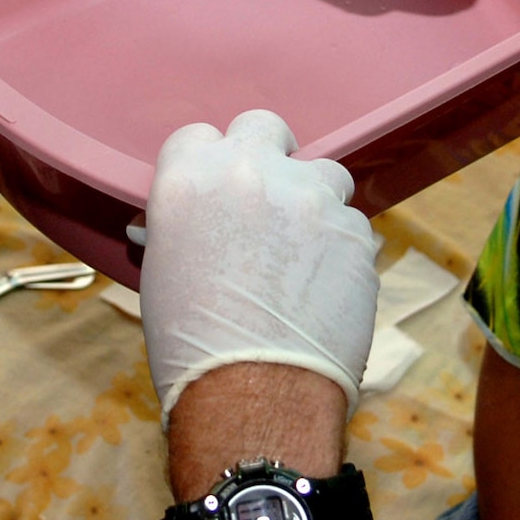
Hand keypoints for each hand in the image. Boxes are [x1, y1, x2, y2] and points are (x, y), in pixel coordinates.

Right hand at [131, 109, 379, 420]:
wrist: (254, 393)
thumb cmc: (190, 345)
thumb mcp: (162, 273)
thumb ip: (183, 228)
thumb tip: (184, 227)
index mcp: (187, 178)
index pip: (198, 137)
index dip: (208, 164)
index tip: (216, 191)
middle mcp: (250, 172)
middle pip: (265, 127)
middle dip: (270, 155)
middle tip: (267, 200)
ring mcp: (311, 197)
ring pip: (324, 173)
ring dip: (315, 203)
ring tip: (304, 255)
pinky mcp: (356, 232)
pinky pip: (353, 226)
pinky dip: (342, 250)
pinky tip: (326, 291)